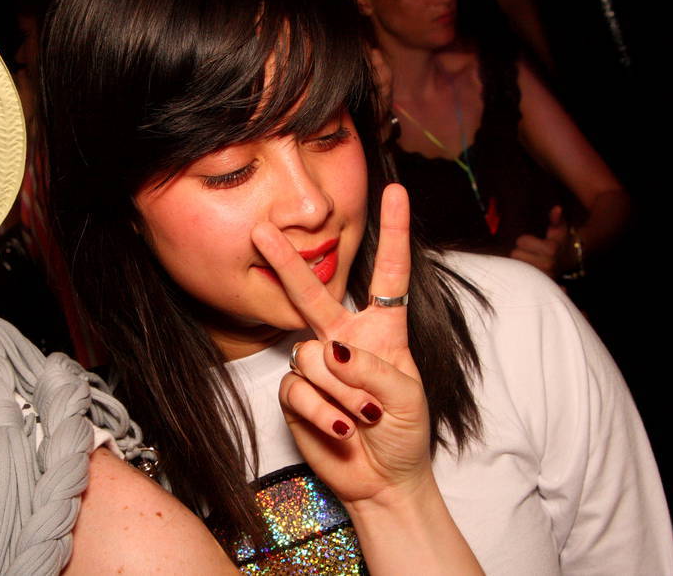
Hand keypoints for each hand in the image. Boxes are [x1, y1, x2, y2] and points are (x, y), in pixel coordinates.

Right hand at [250, 183, 429, 503]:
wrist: (382, 480)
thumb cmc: (406, 433)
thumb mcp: (409, 397)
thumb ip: (374, 367)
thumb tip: (332, 349)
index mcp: (382, 330)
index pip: (388, 275)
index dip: (392, 233)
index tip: (396, 192)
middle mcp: (344, 339)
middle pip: (312, 293)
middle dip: (288, 262)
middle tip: (264, 230)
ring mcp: (317, 366)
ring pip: (312, 357)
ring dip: (342, 392)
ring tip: (366, 417)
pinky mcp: (297, 394)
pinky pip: (299, 390)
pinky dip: (324, 412)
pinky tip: (343, 428)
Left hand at [510, 205, 567, 277]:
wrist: (569, 264)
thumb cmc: (560, 244)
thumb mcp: (558, 230)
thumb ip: (556, 219)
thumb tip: (557, 208)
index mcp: (551, 249)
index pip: (522, 241)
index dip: (525, 241)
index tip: (535, 243)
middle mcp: (547, 264)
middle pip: (515, 254)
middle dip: (521, 252)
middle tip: (531, 253)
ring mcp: (542, 277)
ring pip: (515, 266)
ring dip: (519, 263)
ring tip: (530, 262)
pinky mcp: (538, 286)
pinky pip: (518, 279)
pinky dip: (520, 276)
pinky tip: (528, 274)